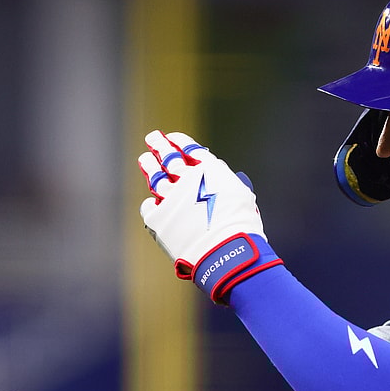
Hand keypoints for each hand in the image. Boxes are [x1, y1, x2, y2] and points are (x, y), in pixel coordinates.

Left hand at [138, 130, 281, 302]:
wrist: (226, 253)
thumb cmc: (242, 228)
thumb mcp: (244, 198)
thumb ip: (229, 185)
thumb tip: (229, 180)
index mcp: (210, 171)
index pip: (191, 149)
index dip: (180, 142)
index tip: (172, 137)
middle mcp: (187, 180)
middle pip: (169, 157)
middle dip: (160, 145)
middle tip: (152, 138)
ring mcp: (169, 198)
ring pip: (155, 177)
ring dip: (149, 166)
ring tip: (145, 159)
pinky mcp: (157, 218)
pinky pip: (149, 207)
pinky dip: (150, 204)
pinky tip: (150, 202)